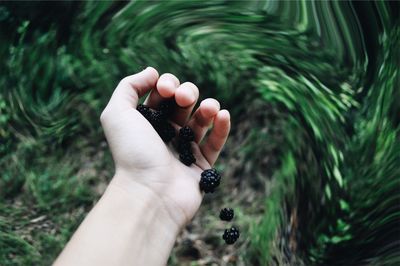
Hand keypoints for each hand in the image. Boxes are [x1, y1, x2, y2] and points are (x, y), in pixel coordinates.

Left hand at [100, 67, 230, 227]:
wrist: (149, 193)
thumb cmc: (132, 153)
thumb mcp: (117, 113)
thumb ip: (129, 86)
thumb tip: (152, 71)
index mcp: (146, 123)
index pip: (162, 94)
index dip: (167, 85)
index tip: (165, 89)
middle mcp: (165, 134)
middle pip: (184, 104)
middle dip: (187, 93)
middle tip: (184, 98)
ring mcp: (184, 150)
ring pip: (202, 120)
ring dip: (208, 107)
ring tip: (210, 107)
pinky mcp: (201, 166)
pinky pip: (215, 142)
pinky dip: (222, 127)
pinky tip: (223, 114)